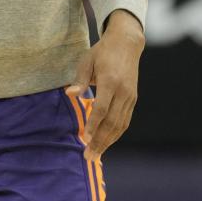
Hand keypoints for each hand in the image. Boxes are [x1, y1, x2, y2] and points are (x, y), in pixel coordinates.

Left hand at [68, 9, 144, 160]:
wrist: (126, 44)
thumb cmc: (102, 52)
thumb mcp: (87, 60)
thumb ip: (80, 80)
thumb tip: (69, 94)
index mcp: (110, 81)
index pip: (102, 108)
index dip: (94, 125)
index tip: (85, 139)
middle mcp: (123, 91)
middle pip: (112, 121)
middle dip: (100, 141)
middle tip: (88, 156)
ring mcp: (130, 96)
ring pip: (120, 124)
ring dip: (108, 142)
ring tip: (96, 155)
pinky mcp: (133, 99)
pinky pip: (125, 120)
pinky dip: (116, 134)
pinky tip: (106, 142)